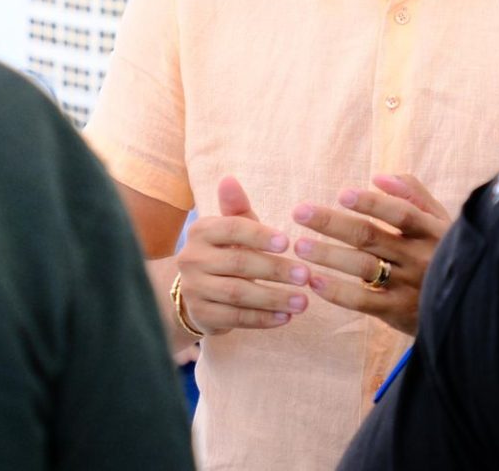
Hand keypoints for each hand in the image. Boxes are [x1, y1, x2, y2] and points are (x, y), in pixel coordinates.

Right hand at [175, 176, 311, 335]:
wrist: (194, 292)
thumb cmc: (224, 252)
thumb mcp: (231, 229)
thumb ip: (236, 207)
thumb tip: (229, 179)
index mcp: (201, 231)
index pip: (231, 228)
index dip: (260, 235)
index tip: (288, 242)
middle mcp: (192, 258)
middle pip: (238, 263)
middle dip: (275, 269)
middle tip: (306, 275)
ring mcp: (194, 289)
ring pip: (238, 294)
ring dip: (274, 298)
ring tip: (303, 301)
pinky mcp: (202, 315)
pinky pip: (236, 318)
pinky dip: (264, 319)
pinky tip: (287, 317)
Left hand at [291, 173, 450, 335]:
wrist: (469, 308)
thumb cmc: (445, 253)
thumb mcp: (441, 222)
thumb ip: (413, 195)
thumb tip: (379, 177)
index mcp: (432, 231)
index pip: (400, 213)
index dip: (372, 203)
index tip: (342, 194)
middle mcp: (420, 257)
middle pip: (370, 237)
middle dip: (331, 223)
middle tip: (299, 212)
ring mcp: (409, 286)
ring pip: (362, 267)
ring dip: (328, 255)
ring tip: (300, 246)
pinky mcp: (397, 312)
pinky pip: (362, 301)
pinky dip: (337, 291)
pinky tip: (315, 280)